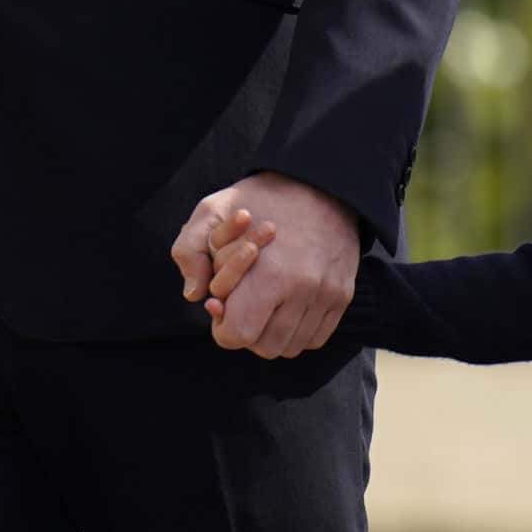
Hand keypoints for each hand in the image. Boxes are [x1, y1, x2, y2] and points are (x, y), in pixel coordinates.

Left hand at [171, 173, 360, 359]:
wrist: (320, 184)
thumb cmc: (260, 200)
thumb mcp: (212, 211)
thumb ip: (189, 253)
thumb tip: (194, 296)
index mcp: (268, 275)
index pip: (237, 336)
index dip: (222, 326)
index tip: (221, 306)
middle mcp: (302, 291)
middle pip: (264, 348)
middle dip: (246, 331)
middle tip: (242, 304)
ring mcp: (326, 296)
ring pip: (291, 347)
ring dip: (271, 334)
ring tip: (263, 304)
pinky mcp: (342, 296)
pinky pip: (317, 338)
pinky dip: (297, 332)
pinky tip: (285, 307)